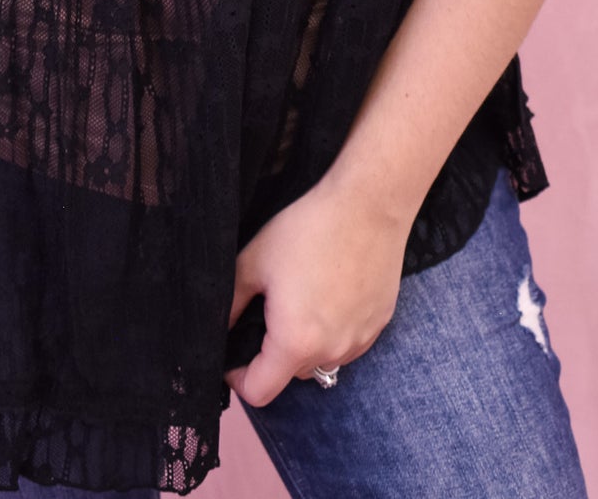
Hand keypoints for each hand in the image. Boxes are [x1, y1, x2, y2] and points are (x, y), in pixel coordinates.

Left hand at [224, 170, 409, 406]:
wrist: (369, 205)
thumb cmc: (308, 229)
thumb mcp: (255, 260)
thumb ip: (230, 302)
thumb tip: (219, 326)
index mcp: (295, 342)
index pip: (259, 392)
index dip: (238, 378)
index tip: (234, 354)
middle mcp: (331, 352)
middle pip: (291, 374)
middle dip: (273, 354)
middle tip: (268, 311)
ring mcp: (360, 340)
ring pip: (321, 359)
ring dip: (305, 343)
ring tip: (301, 298)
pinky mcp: (379, 324)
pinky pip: (347, 342)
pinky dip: (333, 331)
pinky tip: (330, 292)